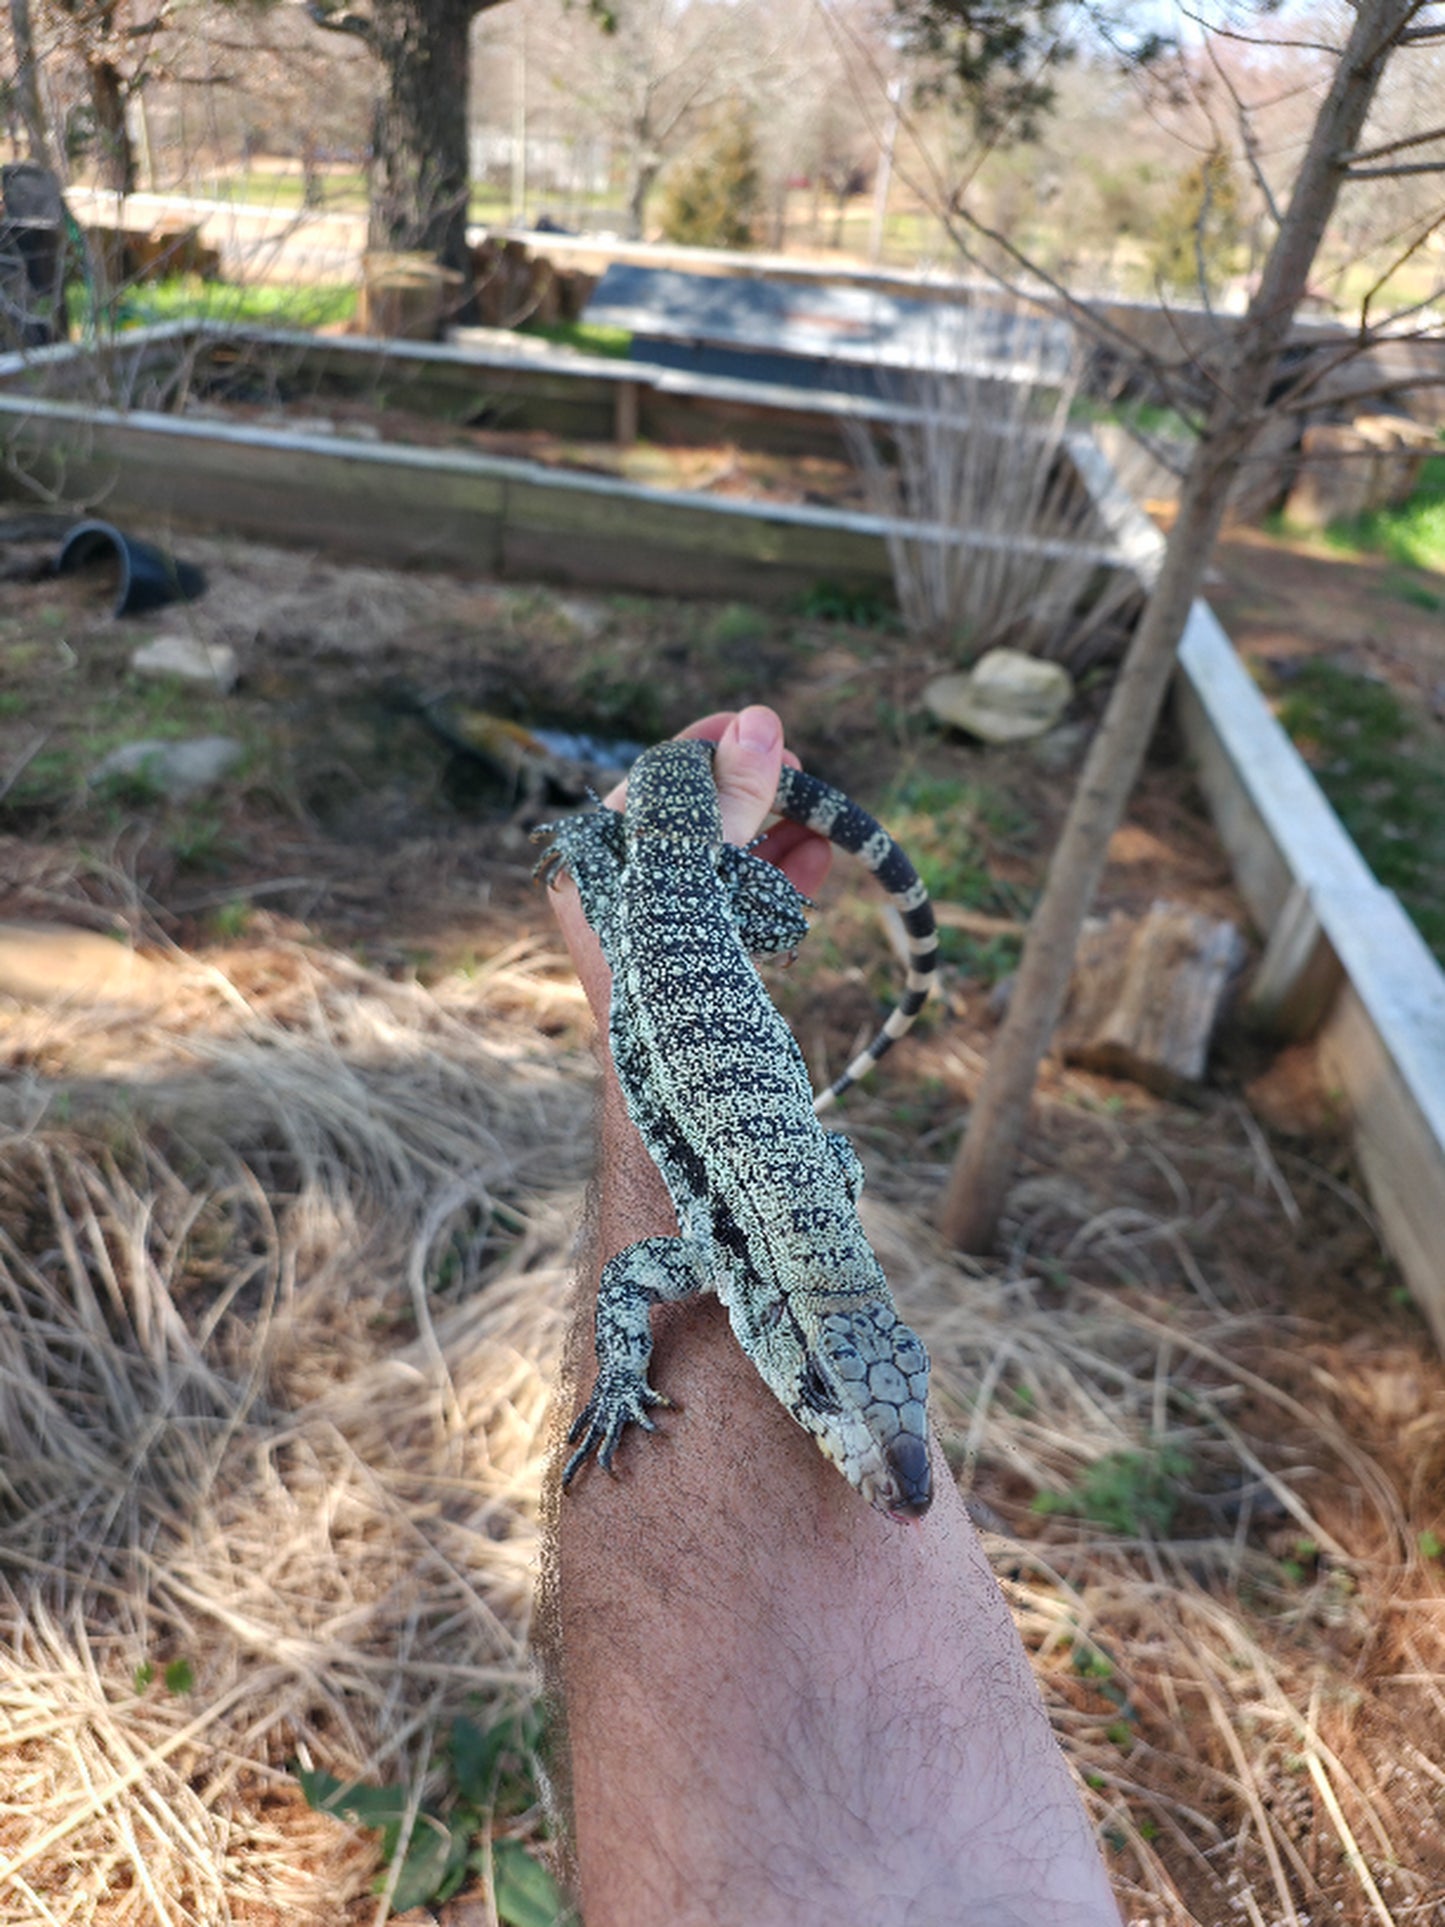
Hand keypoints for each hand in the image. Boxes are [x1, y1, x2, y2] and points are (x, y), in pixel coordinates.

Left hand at [549, 706, 832, 1020]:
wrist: (692, 1101)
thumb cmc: (672, 979)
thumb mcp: (696, 872)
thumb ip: (721, 797)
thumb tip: (757, 722)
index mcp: (592, 869)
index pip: (651, 784)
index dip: (707, 749)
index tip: (758, 725)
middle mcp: (621, 898)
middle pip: (693, 819)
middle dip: (750, 790)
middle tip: (797, 769)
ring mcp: (663, 934)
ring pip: (726, 862)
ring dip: (776, 831)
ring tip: (820, 810)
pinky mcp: (704, 966)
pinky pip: (744, 905)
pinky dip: (782, 878)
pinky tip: (823, 851)